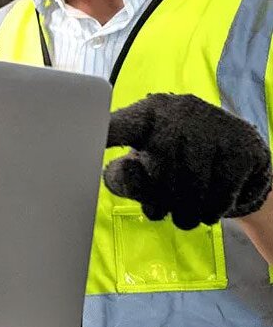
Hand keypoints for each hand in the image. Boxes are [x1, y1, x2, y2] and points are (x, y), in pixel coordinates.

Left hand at [103, 93, 271, 229]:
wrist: (235, 161)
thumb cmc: (175, 164)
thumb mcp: (144, 169)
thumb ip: (123, 177)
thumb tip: (118, 173)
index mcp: (147, 114)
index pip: (121, 125)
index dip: (104, 133)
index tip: (83, 140)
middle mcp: (179, 112)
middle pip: (159, 177)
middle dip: (160, 201)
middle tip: (162, 202)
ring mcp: (214, 126)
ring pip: (191, 192)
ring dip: (184, 214)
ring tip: (184, 206)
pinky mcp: (242, 147)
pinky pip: (219, 198)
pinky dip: (210, 212)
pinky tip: (209, 203)